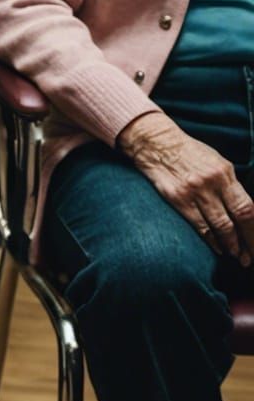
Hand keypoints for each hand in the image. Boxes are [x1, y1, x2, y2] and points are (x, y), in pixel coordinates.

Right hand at [119, 111, 253, 264]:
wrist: (155, 142)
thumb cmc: (188, 152)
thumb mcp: (216, 162)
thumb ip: (230, 184)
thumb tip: (244, 210)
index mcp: (225, 172)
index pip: (248, 208)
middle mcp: (212, 182)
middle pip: (238, 220)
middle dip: (247, 243)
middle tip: (249, 258)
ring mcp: (194, 192)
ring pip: (221, 227)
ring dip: (231, 245)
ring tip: (237, 256)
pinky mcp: (177, 199)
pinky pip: (200, 226)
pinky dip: (211, 241)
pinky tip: (218, 248)